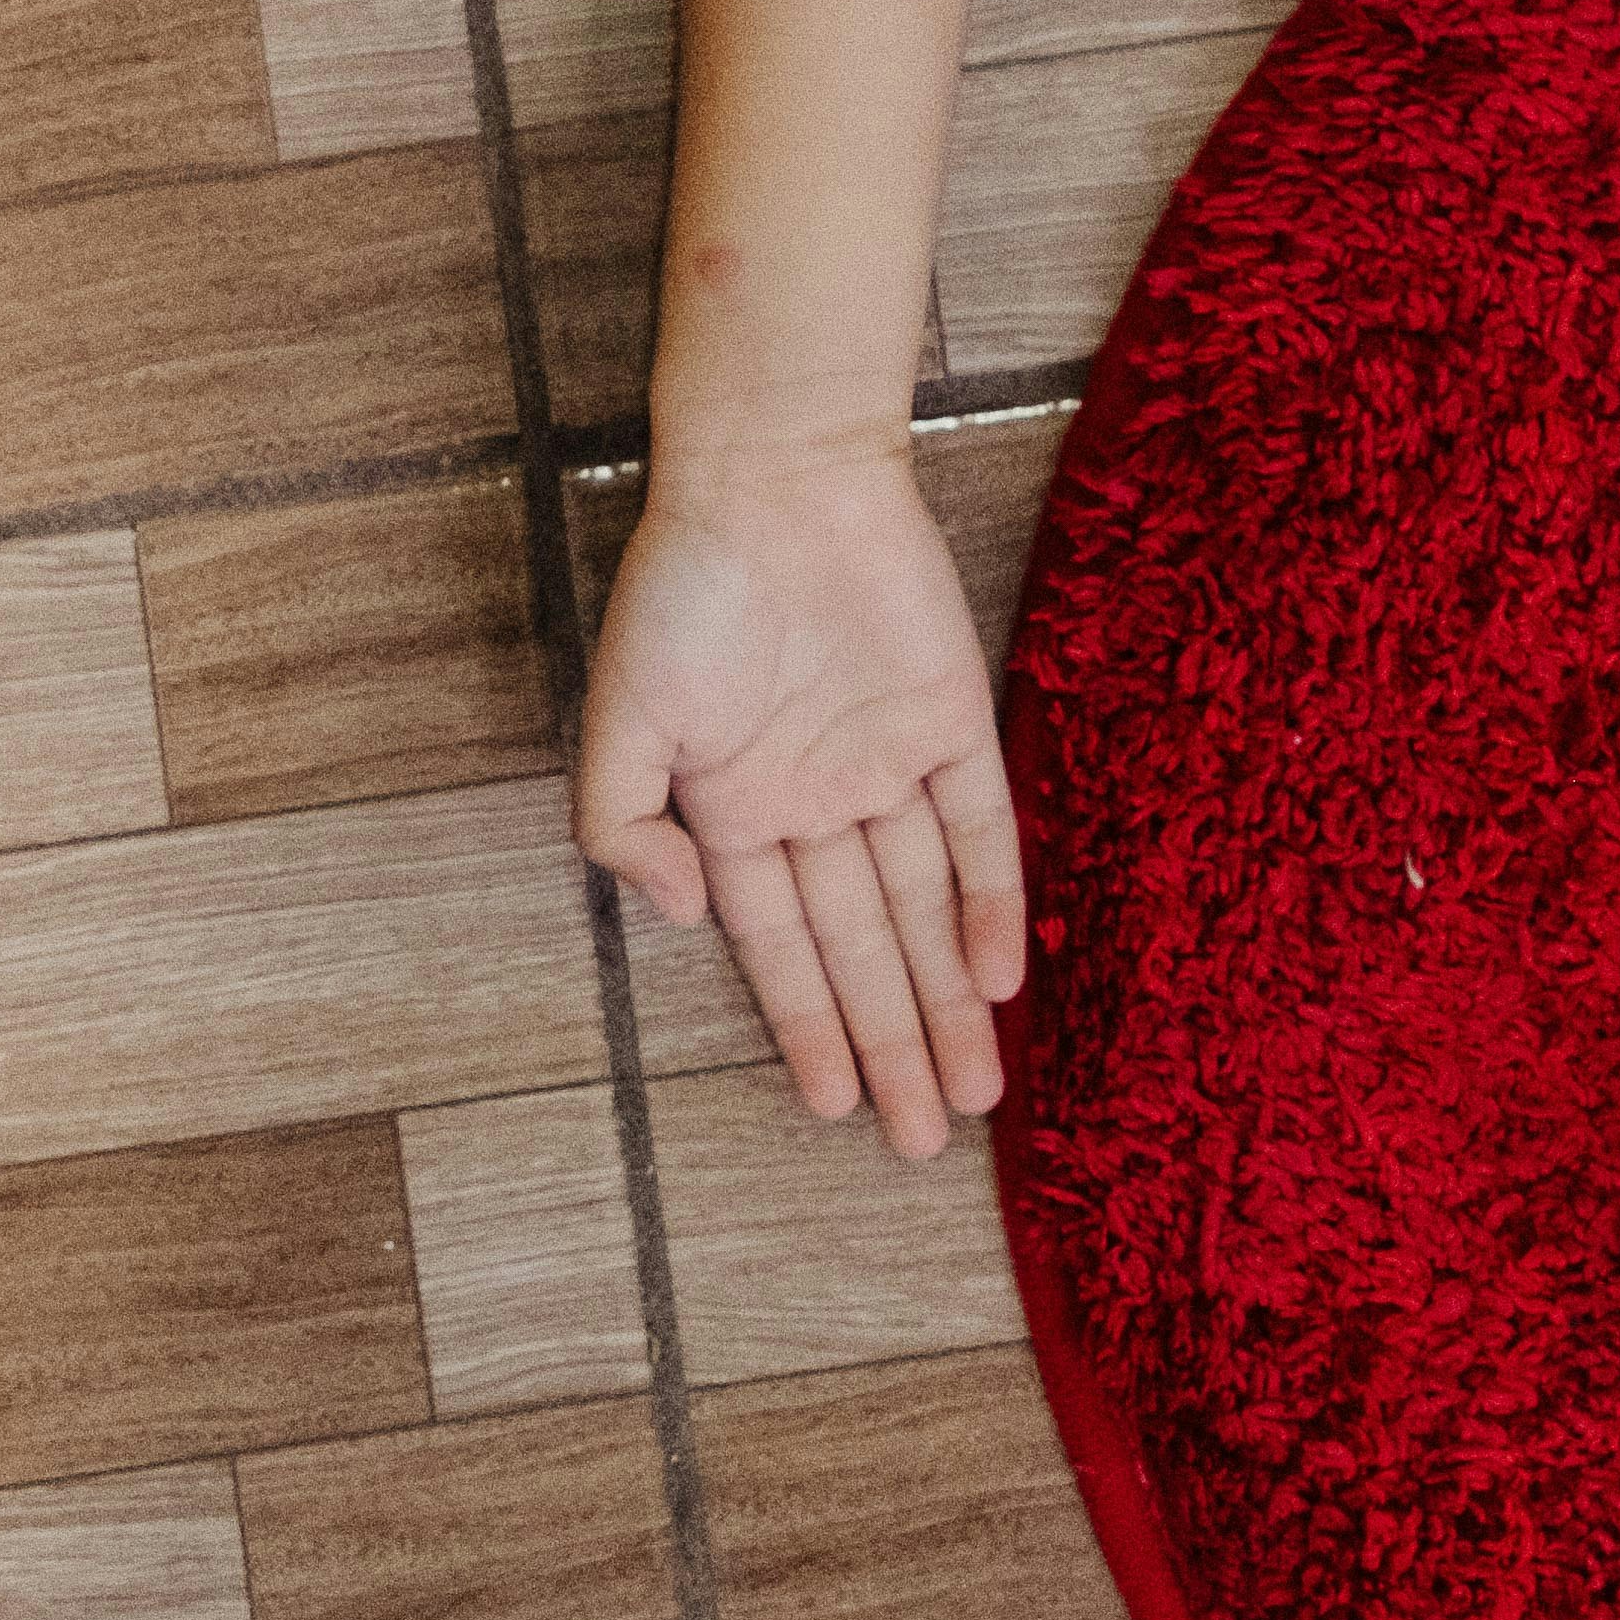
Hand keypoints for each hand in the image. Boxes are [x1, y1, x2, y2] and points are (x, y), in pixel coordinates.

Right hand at [578, 433, 1030, 1158]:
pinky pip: (981, 827)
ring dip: (946, 999)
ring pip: (924, 907)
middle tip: (924, 1141)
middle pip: (865, 949)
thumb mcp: (619, 717)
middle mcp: (819, 800)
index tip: (835, 1108)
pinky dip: (991, 902)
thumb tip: (676, 919)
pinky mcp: (955, 716)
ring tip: (972, 1092)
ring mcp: (889, 761)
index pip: (783, 948)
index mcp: (737, 810)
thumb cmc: (685, 592)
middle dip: (892, 1044)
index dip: (809, 1027)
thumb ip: (622, 826)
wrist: (773, 477)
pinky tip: (1000, 977)